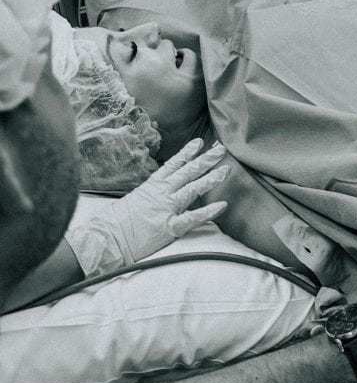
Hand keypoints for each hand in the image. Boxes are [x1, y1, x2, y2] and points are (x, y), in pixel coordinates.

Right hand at [65, 139, 229, 275]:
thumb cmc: (111, 223)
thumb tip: (153, 193)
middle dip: (206, 160)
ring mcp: (166, 209)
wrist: (103, 239)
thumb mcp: (130, 201)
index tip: (199, 143)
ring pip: (193, 189)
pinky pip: (192, 218)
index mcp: (151, 186)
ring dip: (211, 179)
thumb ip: (146, 195)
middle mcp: (161, 194)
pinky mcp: (169, 227)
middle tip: (221, 149)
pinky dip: (208, 211)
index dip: (187, 153)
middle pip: (188, 172)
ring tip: (226, 170)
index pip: (173, 164)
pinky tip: (222, 205)